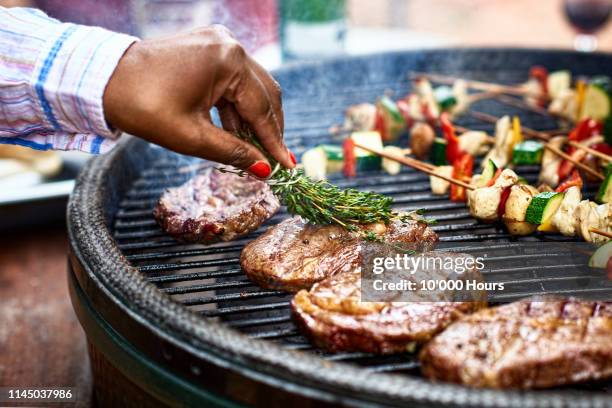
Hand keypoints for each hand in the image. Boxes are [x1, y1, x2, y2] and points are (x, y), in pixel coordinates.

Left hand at [103, 25, 293, 177]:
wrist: (103, 80)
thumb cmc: (143, 106)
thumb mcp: (191, 136)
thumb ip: (233, 152)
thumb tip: (263, 169)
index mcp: (229, 61)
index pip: (262, 108)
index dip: (275, 142)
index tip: (288, 165)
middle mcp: (229, 45)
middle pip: (265, 93)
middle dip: (270, 129)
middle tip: (276, 159)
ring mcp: (219, 42)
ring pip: (251, 87)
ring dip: (254, 119)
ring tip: (256, 151)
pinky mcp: (207, 47)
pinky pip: (234, 79)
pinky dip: (237, 106)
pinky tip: (237, 131)